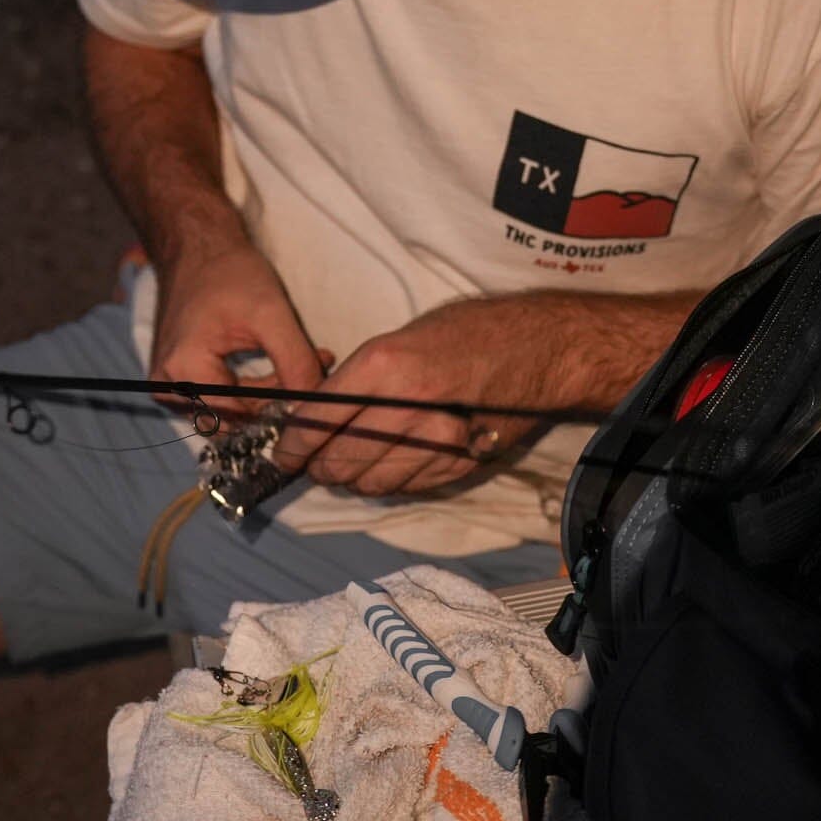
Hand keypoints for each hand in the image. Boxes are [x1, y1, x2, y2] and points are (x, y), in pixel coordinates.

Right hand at [152, 241, 327, 421]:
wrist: (199, 249)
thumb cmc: (229, 273)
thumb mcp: (271, 313)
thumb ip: (295, 362)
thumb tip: (316, 404)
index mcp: (184, 371)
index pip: (241, 417)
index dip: (281, 406)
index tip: (315, 380)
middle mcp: (168, 387)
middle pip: (234, 419)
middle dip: (277, 397)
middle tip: (313, 367)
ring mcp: (170, 386)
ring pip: (231, 412)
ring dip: (268, 392)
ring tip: (300, 360)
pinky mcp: (178, 381)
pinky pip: (221, 400)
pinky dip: (251, 387)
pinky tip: (278, 364)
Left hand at [273, 302, 540, 496]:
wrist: (537, 347)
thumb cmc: (466, 332)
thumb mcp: (401, 339)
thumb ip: (360, 378)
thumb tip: (317, 415)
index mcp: (384, 366)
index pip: (318, 422)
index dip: (292, 445)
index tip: (283, 452)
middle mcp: (406, 407)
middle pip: (338, 461)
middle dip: (318, 466)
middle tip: (312, 460)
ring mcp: (435, 441)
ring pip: (369, 483)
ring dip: (352, 478)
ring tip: (352, 461)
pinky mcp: (457, 465)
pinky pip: (404, 488)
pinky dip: (388, 482)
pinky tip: (390, 462)